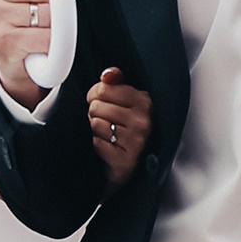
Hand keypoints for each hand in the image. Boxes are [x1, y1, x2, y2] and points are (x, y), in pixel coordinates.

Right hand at [0, 0, 60, 106]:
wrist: (17, 59)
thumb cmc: (24, 13)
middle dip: (50, 0)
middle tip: (37, 10)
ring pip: (47, 12)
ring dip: (51, 24)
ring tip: (36, 28)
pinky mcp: (2, 42)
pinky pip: (46, 36)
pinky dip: (51, 43)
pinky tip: (37, 45)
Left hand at [84, 68, 152, 183]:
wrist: (132, 167)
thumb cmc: (127, 130)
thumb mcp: (126, 102)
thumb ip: (116, 83)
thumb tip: (108, 74)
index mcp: (145, 102)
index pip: (104, 88)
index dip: (95, 95)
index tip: (101, 101)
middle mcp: (144, 121)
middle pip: (96, 106)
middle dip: (96, 114)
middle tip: (106, 122)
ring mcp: (136, 141)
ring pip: (95, 124)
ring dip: (96, 130)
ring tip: (108, 134)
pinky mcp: (125, 160)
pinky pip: (97, 143)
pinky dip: (97, 145)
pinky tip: (108, 147)